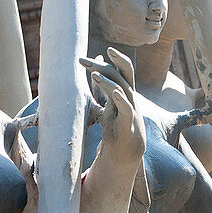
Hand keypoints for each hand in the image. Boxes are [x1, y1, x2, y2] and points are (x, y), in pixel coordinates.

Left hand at [80, 47, 145, 163]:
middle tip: (84, 59)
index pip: (115, 70)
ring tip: (94, 74)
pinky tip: (115, 93)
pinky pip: (127, 109)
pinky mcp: (129, 124)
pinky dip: (121, 100)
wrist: (127, 153)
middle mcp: (129, 97)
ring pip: (123, 89)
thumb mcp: (107, 106)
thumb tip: (95, 71)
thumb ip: (102, 89)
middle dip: (107, 63)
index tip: (80, 60)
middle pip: (122, 73)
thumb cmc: (116, 128)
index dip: (99, 64)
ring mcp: (131, 109)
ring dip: (108, 81)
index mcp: (123, 91)